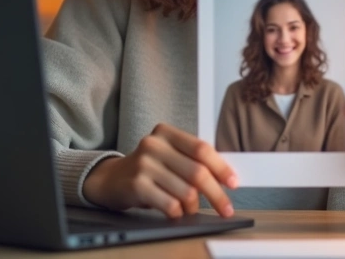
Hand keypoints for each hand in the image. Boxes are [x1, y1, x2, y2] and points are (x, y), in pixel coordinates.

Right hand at [82, 123, 239, 218]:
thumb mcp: (168, 155)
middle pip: (197, 172)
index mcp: (166, 132)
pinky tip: (175, 211)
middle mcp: (154, 144)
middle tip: (226, 208)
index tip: (234, 183)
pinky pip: (170, 204)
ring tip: (190, 208)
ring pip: (186, 191)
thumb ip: (192, 160)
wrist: (110, 179)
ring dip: (193, 206)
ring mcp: (143, 164)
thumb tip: (226, 178)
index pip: (201, 149)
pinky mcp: (136, 185)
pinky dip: (178, 212)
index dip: (221, 167)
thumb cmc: (148, 168)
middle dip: (216, 194)